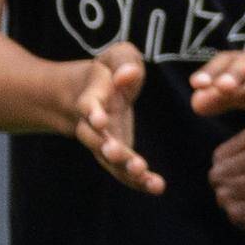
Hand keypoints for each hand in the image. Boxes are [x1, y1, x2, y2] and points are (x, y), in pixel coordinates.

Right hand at [67, 42, 163, 192]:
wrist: (88, 94)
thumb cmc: (109, 72)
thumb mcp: (116, 57)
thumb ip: (124, 61)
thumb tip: (128, 75)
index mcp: (91, 98)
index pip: (87, 106)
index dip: (92, 112)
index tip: (99, 118)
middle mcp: (92, 125)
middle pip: (94, 139)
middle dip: (106, 146)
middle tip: (116, 153)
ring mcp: (102, 143)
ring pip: (108, 160)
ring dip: (123, 168)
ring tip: (141, 174)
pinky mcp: (116, 156)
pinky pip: (123, 171)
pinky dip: (137, 181)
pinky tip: (157, 187)